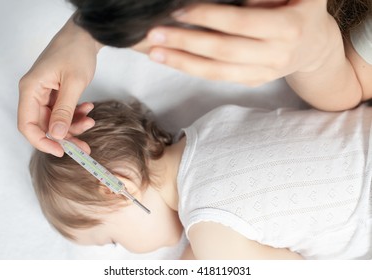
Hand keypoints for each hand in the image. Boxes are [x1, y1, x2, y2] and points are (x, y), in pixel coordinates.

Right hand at [18, 16, 101, 155]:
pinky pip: (63, 112)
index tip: (62, 151)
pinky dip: (76, 114)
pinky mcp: (56, 93)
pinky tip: (88, 109)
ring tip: (91, 121)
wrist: (85, 36)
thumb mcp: (74, 83)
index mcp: (30, 89)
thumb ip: (65, 110)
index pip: (27, 125)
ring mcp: (45, 93)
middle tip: (84, 146)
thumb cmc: (76, 52)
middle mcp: (34, 93)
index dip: (42, 142)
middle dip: (65, 137)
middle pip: (44, 126)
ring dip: (74, 125)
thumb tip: (58, 135)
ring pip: (56, 121)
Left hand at [147, 0, 336, 85]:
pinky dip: (195, 70)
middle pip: (223, 51)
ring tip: (155, 54)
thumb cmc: (301, 10)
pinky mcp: (254, 82)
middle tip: (155, 35)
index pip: (240, 23)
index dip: (209, 18)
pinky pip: (220, 78)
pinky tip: (174, 61)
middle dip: (186, 42)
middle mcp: (276, 55)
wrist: (315, 47)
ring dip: (183, 62)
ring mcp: (264, 73)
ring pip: (217, 71)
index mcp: (288, 28)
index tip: (179, 11)